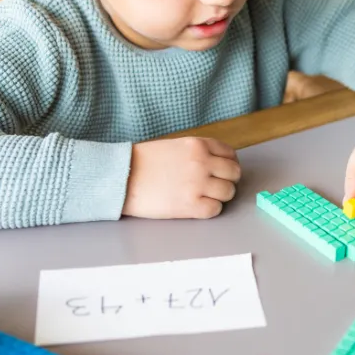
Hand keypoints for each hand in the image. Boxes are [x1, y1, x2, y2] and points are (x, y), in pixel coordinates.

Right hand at [122, 137, 240, 218]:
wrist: (121, 178)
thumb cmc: (143, 162)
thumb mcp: (174, 146)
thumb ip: (197, 152)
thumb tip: (217, 164)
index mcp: (198, 145)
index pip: (230, 154)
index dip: (228, 164)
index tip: (222, 172)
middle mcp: (202, 162)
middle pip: (234, 174)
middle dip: (227, 180)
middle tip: (215, 186)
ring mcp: (198, 184)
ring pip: (228, 192)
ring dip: (219, 196)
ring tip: (204, 197)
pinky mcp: (191, 205)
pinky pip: (216, 209)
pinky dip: (210, 209)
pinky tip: (197, 206)